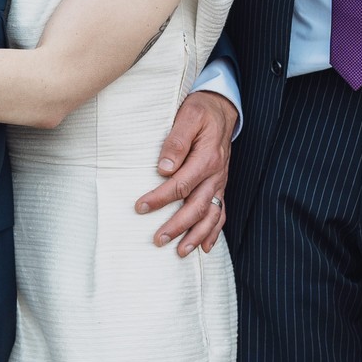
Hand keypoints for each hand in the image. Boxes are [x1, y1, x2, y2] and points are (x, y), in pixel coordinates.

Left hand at [136, 89, 234, 256]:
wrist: (221, 108)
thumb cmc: (201, 111)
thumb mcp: (188, 116)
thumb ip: (176, 142)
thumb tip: (164, 168)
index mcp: (207, 158)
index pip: (181, 184)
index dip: (160, 198)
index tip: (140, 207)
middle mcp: (216, 174)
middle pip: (196, 206)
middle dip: (177, 226)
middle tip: (158, 240)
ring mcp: (220, 182)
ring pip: (211, 215)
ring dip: (196, 235)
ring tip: (180, 252)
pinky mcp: (220, 186)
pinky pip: (221, 212)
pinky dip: (214, 231)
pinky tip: (205, 247)